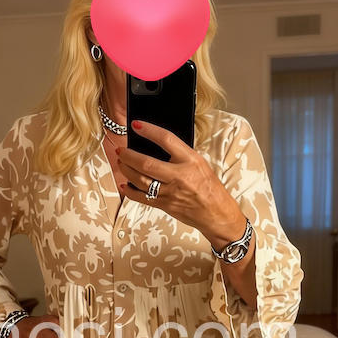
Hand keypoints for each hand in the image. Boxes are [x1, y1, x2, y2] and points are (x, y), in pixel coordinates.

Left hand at [117, 119, 245, 248]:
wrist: (216, 212)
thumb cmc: (209, 187)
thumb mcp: (199, 163)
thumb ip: (180, 155)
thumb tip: (156, 145)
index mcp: (190, 160)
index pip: (166, 139)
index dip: (149, 130)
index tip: (136, 125)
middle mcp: (179, 176)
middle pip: (146, 163)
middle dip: (128, 155)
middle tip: (121, 149)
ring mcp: (170, 192)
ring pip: (140, 180)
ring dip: (126, 170)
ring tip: (122, 163)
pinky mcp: (164, 205)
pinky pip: (142, 198)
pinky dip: (130, 191)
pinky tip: (124, 184)